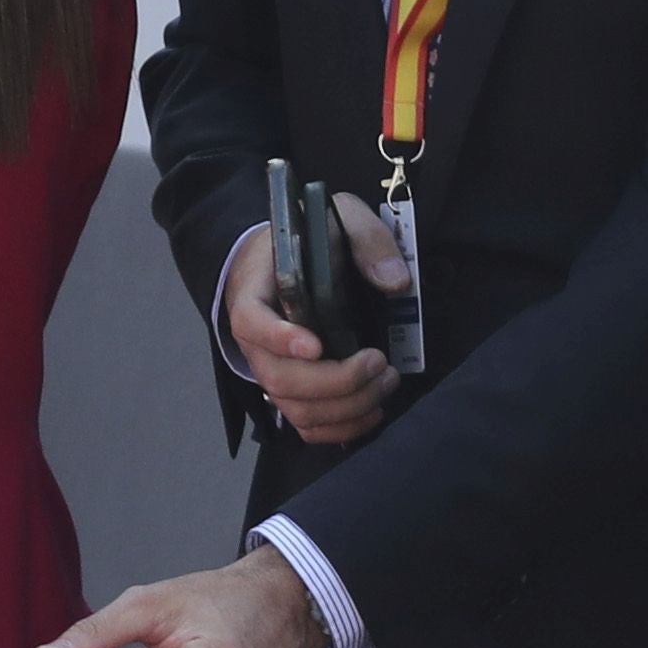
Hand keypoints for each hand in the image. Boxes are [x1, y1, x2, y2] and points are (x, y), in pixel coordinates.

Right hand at [221, 202, 402, 449]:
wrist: (278, 265)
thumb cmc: (305, 243)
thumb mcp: (336, 219)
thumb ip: (366, 239)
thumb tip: (395, 281)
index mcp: (254, 296)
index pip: (253, 323)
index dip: (280, 339)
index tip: (317, 344)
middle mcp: (255, 343)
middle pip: (280, 378)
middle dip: (336, 381)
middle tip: (379, 362)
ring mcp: (270, 371)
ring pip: (296, 409)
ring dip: (347, 406)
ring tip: (386, 381)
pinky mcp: (290, 393)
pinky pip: (306, 426)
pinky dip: (341, 428)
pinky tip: (373, 410)